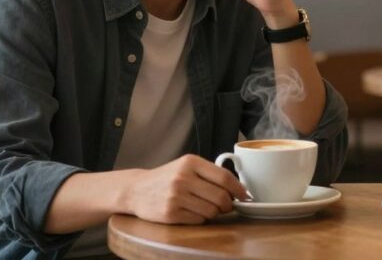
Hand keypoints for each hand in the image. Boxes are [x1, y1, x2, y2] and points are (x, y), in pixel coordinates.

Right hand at [124, 154, 248, 223]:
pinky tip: (192, 212)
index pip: (224, 177)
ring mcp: (176, 196)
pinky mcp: (170, 214)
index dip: (239, 188)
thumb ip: (209, 173)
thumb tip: (237, 189)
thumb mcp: (186, 166)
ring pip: (211, 210)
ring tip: (206, 207)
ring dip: (214, 212)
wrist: (136, 190)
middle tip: (227, 206)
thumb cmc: (167, 178)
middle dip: (228, 205)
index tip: (244, 195)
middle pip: (221, 197)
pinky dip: (201, 218)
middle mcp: (183, 178)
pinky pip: (198, 220)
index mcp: (191, 162)